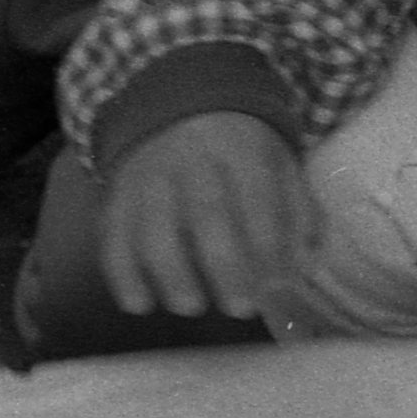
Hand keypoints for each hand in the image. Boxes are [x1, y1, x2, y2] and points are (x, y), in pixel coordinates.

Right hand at [100, 112, 316, 319]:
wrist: (177, 109)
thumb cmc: (239, 152)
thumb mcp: (279, 164)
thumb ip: (297, 213)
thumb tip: (304, 267)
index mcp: (241, 149)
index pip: (257, 196)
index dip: (268, 243)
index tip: (277, 285)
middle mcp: (192, 159)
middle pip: (205, 212)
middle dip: (224, 265)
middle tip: (240, 308)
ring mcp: (149, 176)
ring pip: (152, 226)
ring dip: (170, 272)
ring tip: (190, 306)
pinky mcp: (118, 195)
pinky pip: (113, 235)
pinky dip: (122, 274)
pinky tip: (139, 304)